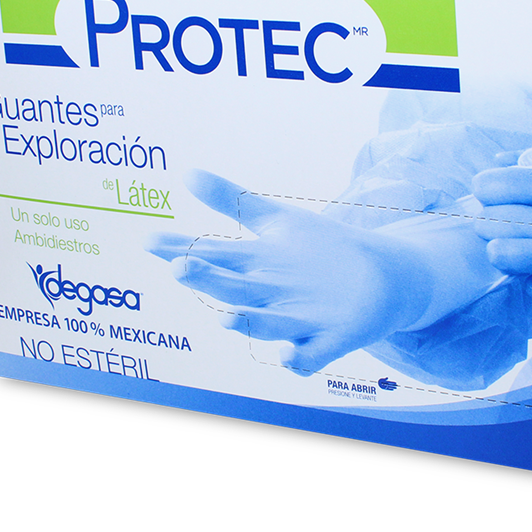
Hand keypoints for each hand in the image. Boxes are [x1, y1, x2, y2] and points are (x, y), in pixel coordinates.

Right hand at [146, 170, 432, 374]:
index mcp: (253, 267)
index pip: (210, 256)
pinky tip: (289, 355)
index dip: (180, 251)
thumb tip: (186, 172)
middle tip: (180, 268)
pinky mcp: (327, 342)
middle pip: (231, 290)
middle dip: (206, 282)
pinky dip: (298, 358)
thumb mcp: (277, 221)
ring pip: (265, 326)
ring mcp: (296, 322)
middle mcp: (267, 298)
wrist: (382, 278)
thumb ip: (232, 200)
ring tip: (227, 316)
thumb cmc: (320, 251)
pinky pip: (308, 356)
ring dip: (246, 323)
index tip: (150, 241)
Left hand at [471, 151, 531, 320]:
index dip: (486, 190)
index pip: (497, 186)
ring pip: (502, 255)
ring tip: (519, 248)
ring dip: (504, 252)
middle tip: (504, 223)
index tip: (490, 195)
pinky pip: (531, 287)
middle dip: (490, 221)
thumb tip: (501, 159)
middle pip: (492, 221)